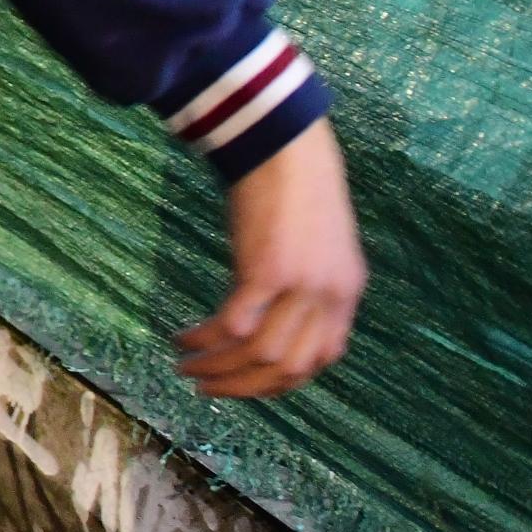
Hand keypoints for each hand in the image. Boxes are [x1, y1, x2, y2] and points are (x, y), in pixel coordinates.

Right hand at [177, 118, 364, 397]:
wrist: (287, 143)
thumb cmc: (296, 186)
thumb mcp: (320, 244)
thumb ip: (310, 283)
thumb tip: (277, 316)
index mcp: (346, 292)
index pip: (321, 360)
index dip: (281, 381)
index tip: (246, 382)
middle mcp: (329, 296)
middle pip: (287, 368)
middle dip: (243, 387)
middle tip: (207, 389)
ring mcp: (300, 286)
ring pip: (258, 355)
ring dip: (217, 369)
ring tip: (186, 366)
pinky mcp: (266, 271)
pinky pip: (233, 326)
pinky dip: (205, 340)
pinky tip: (184, 338)